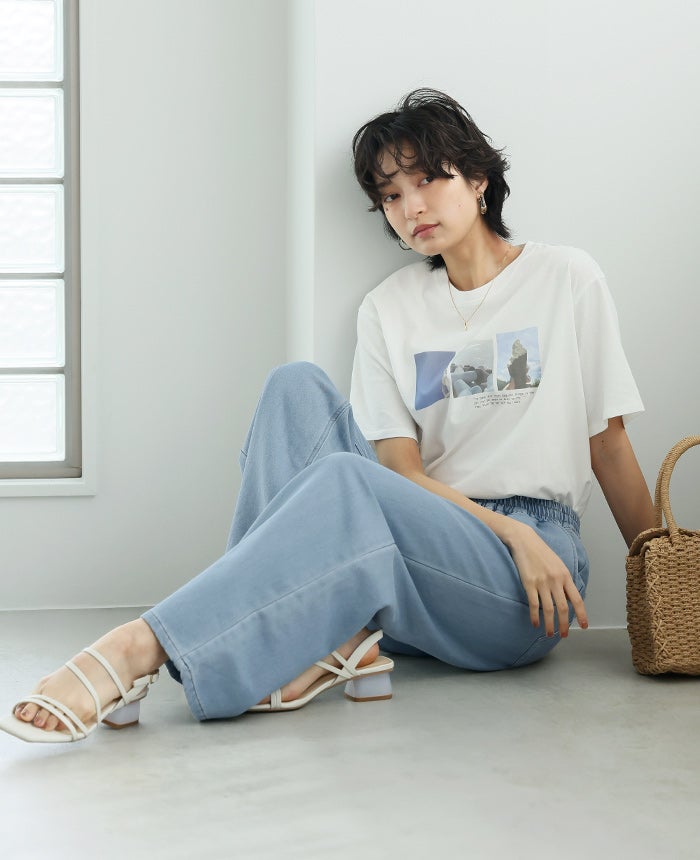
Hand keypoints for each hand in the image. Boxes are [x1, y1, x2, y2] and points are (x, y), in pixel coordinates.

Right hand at [503, 520, 587, 637]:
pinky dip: (535, 616)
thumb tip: (568, 598)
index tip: (584, 626)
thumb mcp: (557, 564)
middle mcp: (556, 580)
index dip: (582, 614)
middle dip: (564, 624)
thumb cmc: (541, 552)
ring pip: (549, 609)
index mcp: (565, 575)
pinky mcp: (529, 583)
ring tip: (549, 634)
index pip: (577, 599)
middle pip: (563, 608)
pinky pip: (534, 604)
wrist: (524, 540)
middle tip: (563, 635)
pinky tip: (535, 623)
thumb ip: (563, 581)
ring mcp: (542, 582)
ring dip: (550, 624)